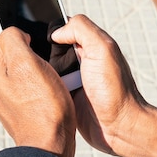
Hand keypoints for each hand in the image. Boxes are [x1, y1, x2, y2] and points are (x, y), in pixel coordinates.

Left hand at [0, 21, 75, 156]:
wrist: (49, 145)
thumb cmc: (43, 106)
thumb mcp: (28, 64)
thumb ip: (13, 39)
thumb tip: (11, 30)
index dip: (13, 23)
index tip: (31, 34)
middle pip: (4, 43)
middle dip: (23, 41)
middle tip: (41, 52)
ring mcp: (1, 90)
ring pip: (14, 60)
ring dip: (30, 59)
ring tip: (46, 69)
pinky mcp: (14, 101)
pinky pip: (22, 78)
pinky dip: (33, 76)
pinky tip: (46, 84)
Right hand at [52, 15, 156, 156]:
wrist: (120, 128)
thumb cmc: (115, 91)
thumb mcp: (102, 49)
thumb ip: (81, 29)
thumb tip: (57, 32)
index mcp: (91, 45)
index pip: (63, 28)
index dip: (52, 32)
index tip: (44, 40)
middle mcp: (82, 60)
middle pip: (50, 49)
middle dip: (42, 54)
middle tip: (41, 63)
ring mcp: (74, 80)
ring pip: (46, 69)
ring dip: (41, 73)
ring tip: (36, 78)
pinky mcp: (67, 97)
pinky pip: (48, 88)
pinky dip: (43, 89)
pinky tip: (39, 92)